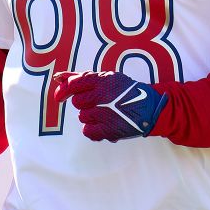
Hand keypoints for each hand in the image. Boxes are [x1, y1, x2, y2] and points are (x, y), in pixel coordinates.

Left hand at [51, 71, 166, 141]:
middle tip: (99, 104)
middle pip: (77, 102)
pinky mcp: (108, 130)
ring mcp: (104, 114)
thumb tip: (61, 78)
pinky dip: (93, 130)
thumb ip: (85, 78)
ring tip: (106, 114)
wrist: (149, 108)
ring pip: (82, 117)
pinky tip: (104, 125)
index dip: (64, 90)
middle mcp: (102, 96)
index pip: (74, 84)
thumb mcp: (109, 78)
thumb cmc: (127, 91)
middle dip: (84, 103)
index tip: (60, 96)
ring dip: (91, 117)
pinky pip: (87, 131)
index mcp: (102, 81)